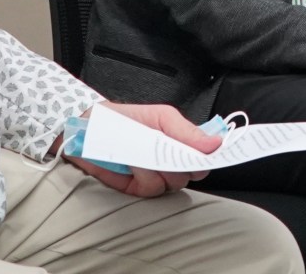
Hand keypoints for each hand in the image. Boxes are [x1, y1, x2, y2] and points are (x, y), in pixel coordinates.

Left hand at [67, 103, 211, 197]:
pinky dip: (145, 175)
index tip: (213, 154)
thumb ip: (188, 131)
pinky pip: (153, 188)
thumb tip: (217, 143)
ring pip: (175, 182)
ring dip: (162, 168)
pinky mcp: (139, 188)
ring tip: (145, 152)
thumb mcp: (161, 117)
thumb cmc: (124, 118)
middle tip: (172, 150)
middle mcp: (172, 160)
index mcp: (181, 140)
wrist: (89, 131)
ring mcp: (157, 175)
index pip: (207, 155)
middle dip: (186, 163)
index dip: (212, 156)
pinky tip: (134, 162)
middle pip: (195, 173)